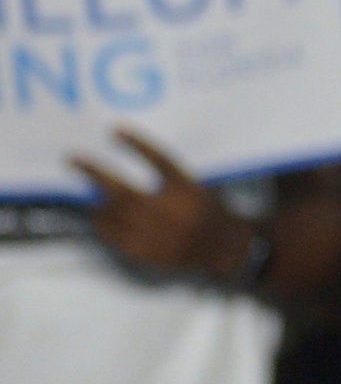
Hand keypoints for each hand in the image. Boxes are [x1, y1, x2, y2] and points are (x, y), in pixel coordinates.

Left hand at [68, 130, 256, 284]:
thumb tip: (128, 157)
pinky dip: (103, 225)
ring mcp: (158, 236)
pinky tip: (99, 217)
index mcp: (188, 190)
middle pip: (125, 191)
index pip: (160, 161)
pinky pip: (116, 237)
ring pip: (115, 215)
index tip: (114, 129)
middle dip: (95, 174)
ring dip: (96, 201)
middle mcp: (172, 213)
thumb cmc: (208, 211)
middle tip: (73, 159)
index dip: (137, 144)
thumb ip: (168, 175)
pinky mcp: (149, 254)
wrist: (224, 248)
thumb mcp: (196, 185)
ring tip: (86, 191)